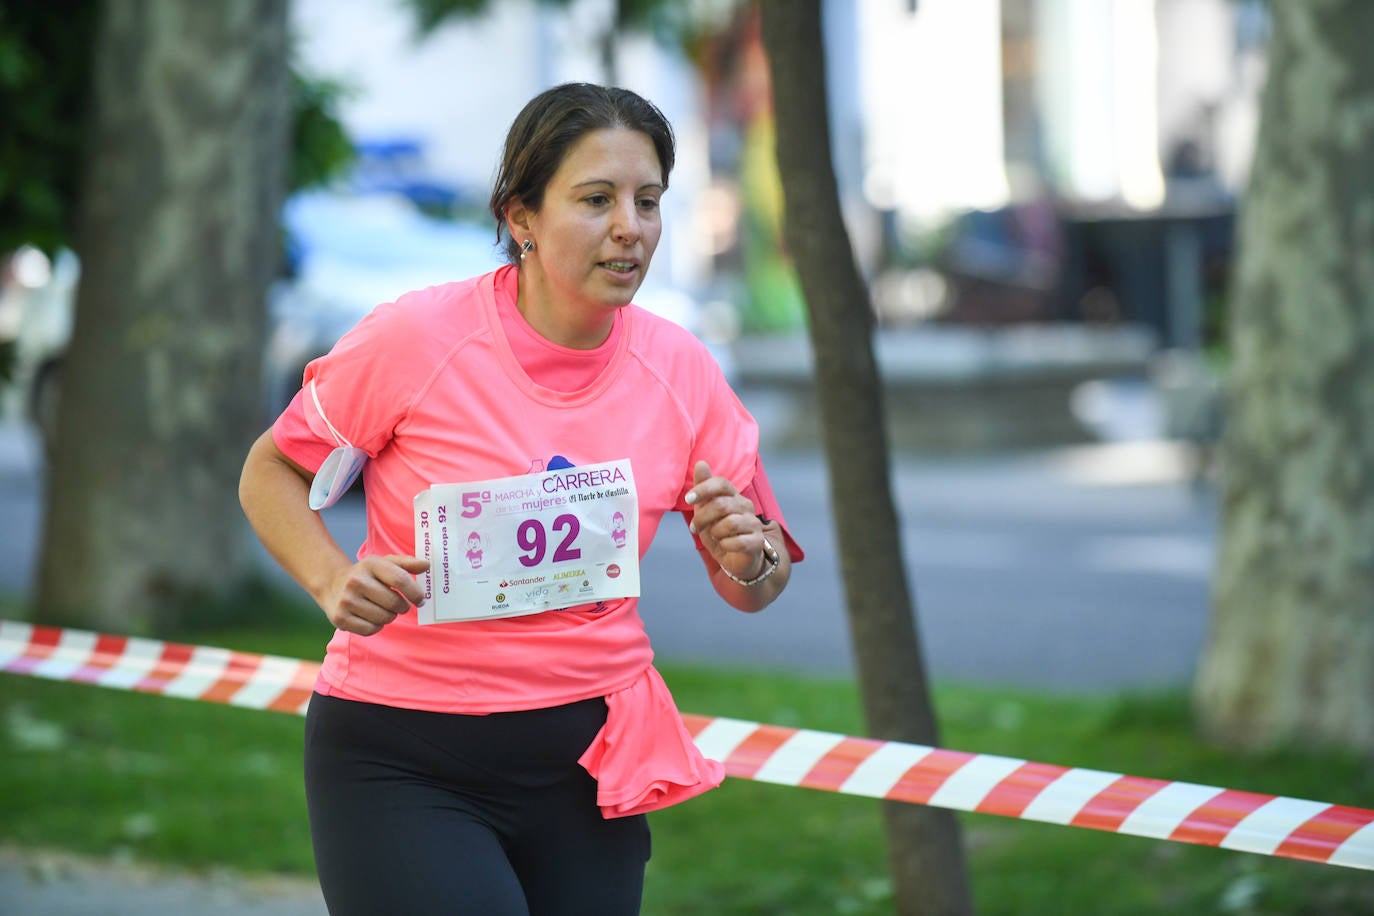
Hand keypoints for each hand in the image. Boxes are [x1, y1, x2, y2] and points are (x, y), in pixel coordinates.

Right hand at [319, 554, 429, 635]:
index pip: (400, 580)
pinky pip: (371, 629)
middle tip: (399, 605)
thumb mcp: (384, 563)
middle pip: (394, 602)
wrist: (332, 585)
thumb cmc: (366, 575)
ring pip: (384, 618)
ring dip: (389, 616)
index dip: (415, 592)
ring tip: (383, 609)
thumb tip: (427, 565)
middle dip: (402, 607)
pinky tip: (371, 617)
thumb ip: (407, 563)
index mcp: (370, 564)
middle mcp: (356, 581)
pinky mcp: (340, 618)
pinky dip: (376, 626)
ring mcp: (346, 600)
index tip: (420, 599)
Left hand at [687, 461, 766, 581]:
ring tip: (714, 537)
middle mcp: (746, 506)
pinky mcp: (758, 541)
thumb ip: (704, 488)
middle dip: (703, 517)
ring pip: (730, 523)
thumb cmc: (719, 532)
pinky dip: (726, 545)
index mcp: (733, 496)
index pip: (722, 483)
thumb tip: (701, 463)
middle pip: (722, 504)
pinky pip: (738, 541)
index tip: (688, 499)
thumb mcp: (706, 511)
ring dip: (715, 532)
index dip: (704, 489)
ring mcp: (754, 523)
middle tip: (695, 527)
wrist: (735, 559)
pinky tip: (725, 546)